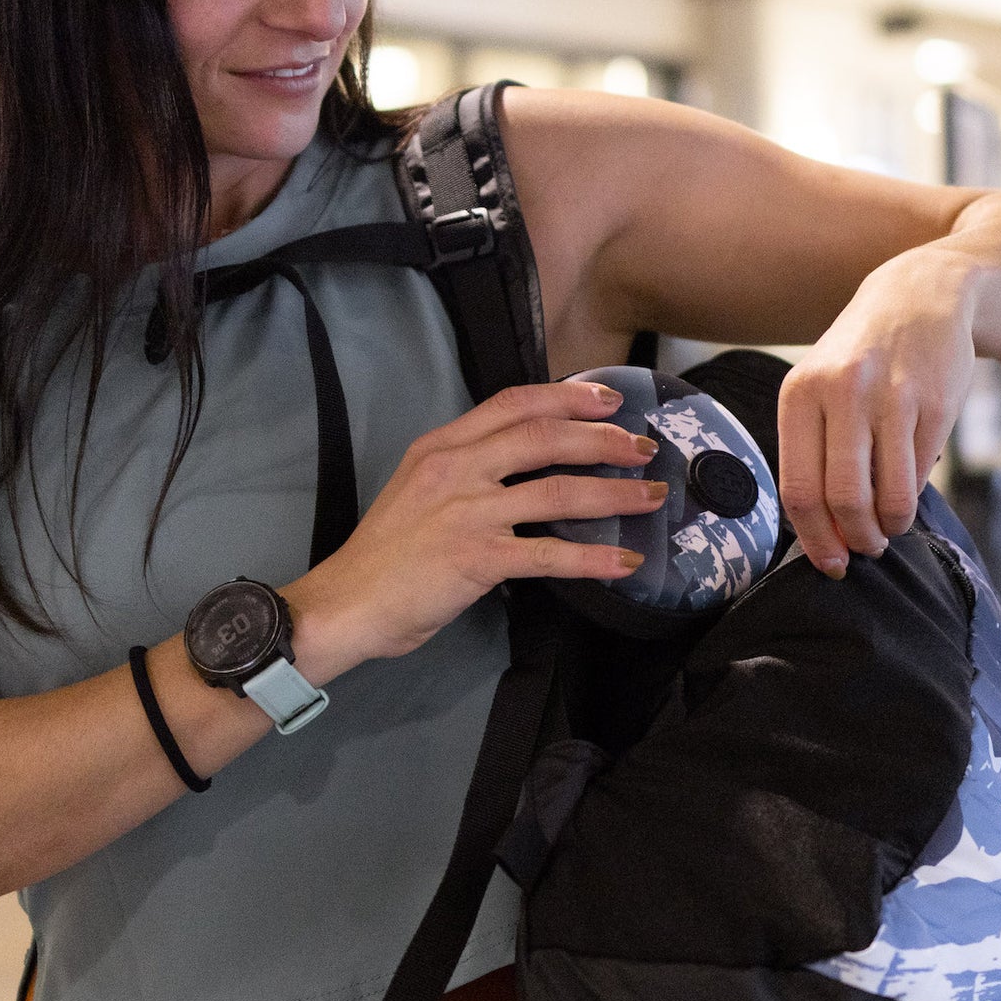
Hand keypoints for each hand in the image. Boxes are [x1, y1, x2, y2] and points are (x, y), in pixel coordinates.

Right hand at [289, 382, 663, 676]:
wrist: (348, 603)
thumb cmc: (386, 554)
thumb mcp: (417, 488)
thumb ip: (464, 469)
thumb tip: (522, 464)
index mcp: (441, 446)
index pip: (512, 403)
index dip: (567, 397)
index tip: (609, 400)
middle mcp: (456, 469)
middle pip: (544, 437)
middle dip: (603, 439)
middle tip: (644, 448)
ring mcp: (468, 513)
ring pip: (557, 491)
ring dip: (614, 493)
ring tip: (651, 498)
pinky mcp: (477, 558)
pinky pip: (549, 554)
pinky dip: (593, 559)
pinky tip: (624, 563)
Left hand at [778, 246, 977, 577]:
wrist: (921, 296)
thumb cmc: (862, 358)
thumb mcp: (821, 388)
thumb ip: (814, 452)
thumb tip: (822, 534)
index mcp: (800, 393)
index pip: (798, 489)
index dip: (814, 539)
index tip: (830, 563)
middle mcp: (841, 393)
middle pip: (843, 500)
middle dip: (856, 540)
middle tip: (866, 549)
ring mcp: (891, 397)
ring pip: (889, 495)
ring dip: (890, 527)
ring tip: (890, 526)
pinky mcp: (934, 403)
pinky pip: (921, 474)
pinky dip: (914, 495)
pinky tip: (908, 487)